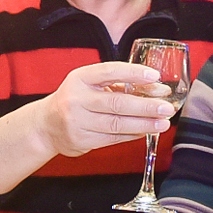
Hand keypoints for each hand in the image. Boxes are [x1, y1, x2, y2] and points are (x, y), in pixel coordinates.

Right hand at [36, 63, 178, 158]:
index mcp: (80, 78)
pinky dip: (132, 135)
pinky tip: (146, 132)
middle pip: (117, 102)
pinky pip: (113, 138)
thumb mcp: (91, 85)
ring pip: (117, 124)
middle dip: (145, 106)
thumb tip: (157, 88)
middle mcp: (77, 99)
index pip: (109, 71)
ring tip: (163, 123)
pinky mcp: (82, 141)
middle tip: (166, 108)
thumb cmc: (76, 99)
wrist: (46, 125)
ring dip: (144, 124)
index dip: (133, 73)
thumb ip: (120, 84)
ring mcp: (78, 121)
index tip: (154, 76)